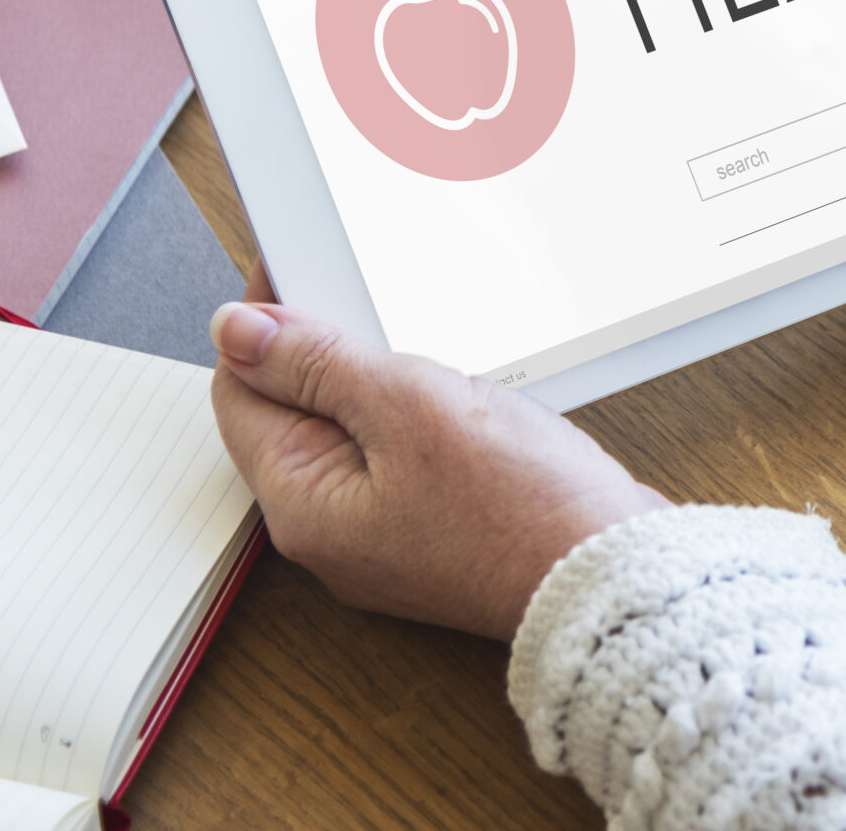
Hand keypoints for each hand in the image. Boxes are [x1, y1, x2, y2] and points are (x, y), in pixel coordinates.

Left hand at [209, 301, 666, 639]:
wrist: (612, 578)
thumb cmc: (521, 505)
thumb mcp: (408, 406)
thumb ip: (316, 365)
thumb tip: (233, 330)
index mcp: (303, 506)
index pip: (241, 394)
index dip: (262, 325)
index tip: (303, 267)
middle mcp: (329, 531)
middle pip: (293, 414)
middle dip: (325, 351)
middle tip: (379, 302)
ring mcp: (381, 536)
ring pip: (350, 431)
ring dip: (377, 380)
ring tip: (433, 351)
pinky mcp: (430, 531)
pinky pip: (395, 456)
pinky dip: (414, 415)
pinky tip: (459, 394)